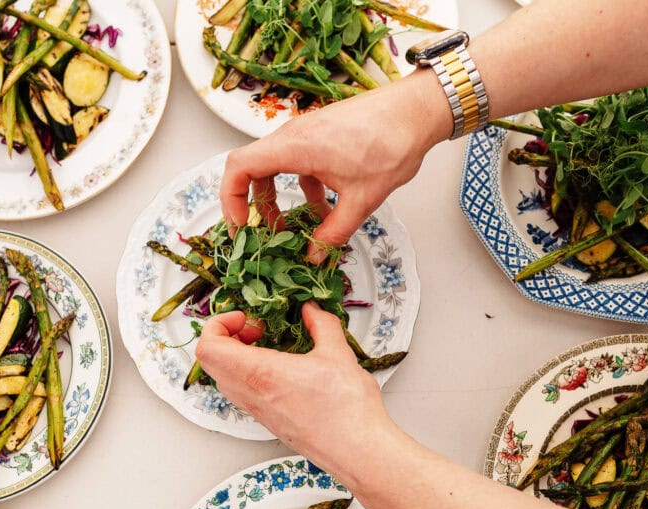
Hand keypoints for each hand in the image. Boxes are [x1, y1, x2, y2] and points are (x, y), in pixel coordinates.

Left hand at [194, 302, 393, 461]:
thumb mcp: (337, 353)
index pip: (208, 348)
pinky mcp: (269, 421)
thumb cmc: (346, 410)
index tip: (246, 318)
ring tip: (270, 346)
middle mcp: (251, 395)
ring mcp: (258, 411)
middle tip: (256, 329)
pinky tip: (282, 368)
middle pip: (211, 363)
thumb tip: (311, 311)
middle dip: (227, 337)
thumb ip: (321, 324)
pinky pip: (242, 393)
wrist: (357, 450)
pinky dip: (250, 374)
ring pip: (225, 379)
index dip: (219, 325)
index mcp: (259, 374)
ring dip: (237, 357)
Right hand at [220, 72, 450, 262]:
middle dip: (254, 205)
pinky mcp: (321, 135)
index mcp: (294, 147)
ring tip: (290, 229)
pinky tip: (324, 210)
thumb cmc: (392, 144)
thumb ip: (333, 233)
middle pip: (252, 169)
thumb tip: (313, 257)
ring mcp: (306, 133)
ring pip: (275, 168)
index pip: (238, 167)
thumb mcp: (361, 201)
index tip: (241, 227)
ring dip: (277, 198)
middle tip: (261, 235)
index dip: (230, 199)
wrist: (417, 111)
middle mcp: (293, 136)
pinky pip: (297, 163)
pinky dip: (302, 188)